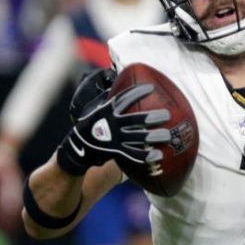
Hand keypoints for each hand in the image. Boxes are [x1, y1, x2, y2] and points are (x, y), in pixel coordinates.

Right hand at [56, 70, 170, 174]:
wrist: (77, 148)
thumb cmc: (92, 127)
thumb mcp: (98, 112)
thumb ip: (112, 105)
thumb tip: (126, 91)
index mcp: (107, 112)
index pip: (123, 99)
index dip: (137, 93)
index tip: (151, 88)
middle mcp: (112, 124)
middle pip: (135, 120)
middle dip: (152, 117)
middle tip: (166, 115)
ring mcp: (114, 139)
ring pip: (138, 138)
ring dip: (154, 137)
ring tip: (168, 135)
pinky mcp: (116, 152)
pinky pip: (134, 154)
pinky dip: (146, 155)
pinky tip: (159, 155)